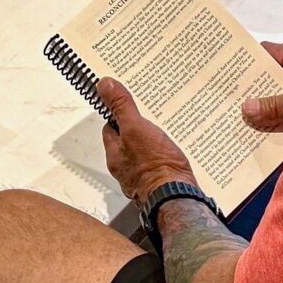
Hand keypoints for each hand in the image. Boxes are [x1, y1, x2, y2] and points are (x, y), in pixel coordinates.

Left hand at [97, 78, 195, 203]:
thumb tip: (104, 85)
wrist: (177, 198)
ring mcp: (142, 179)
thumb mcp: (136, 128)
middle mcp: (125, 169)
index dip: (119, 115)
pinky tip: (174, 153)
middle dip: (137, 130)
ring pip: (143, 154)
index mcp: (115, 156)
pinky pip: (158, 166)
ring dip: (152, 144)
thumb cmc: (155, 167)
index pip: (110, 129)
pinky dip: (163, 158)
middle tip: (150, 118)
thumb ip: (121, 107)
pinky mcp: (160, 184)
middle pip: (127, 142)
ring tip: (164, 134)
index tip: (128, 105)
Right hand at [241, 42, 282, 132]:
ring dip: (264, 108)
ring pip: (277, 100)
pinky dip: (275, 123)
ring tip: (241, 115)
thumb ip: (273, 105)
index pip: (271, 53)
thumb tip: (247, 108)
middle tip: (235, 94)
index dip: (254, 57)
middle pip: (272, 79)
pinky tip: (259, 130)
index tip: (236, 65)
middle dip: (255, 87)